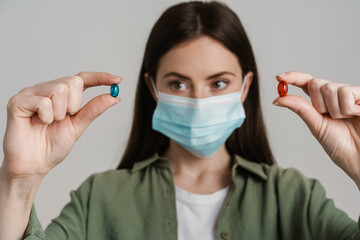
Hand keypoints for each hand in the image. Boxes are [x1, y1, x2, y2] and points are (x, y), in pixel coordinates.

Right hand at [2, 72, 120, 179]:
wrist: (34, 165)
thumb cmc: (52, 146)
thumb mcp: (78, 126)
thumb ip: (93, 110)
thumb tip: (114, 97)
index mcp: (61, 95)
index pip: (83, 78)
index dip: (100, 77)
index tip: (118, 80)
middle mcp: (46, 89)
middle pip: (73, 81)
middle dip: (75, 104)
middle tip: (63, 119)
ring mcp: (31, 93)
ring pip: (59, 89)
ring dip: (59, 113)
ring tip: (48, 123)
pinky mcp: (18, 101)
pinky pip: (43, 102)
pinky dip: (46, 117)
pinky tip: (37, 124)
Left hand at [273, 71, 359, 186]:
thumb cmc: (342, 146)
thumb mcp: (316, 125)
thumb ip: (300, 108)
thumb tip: (277, 99)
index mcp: (323, 102)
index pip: (306, 83)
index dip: (293, 77)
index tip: (278, 77)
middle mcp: (336, 95)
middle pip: (315, 83)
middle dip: (318, 103)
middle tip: (332, 118)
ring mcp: (351, 94)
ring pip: (329, 88)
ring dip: (334, 110)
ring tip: (346, 120)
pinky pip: (345, 93)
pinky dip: (348, 108)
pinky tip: (357, 115)